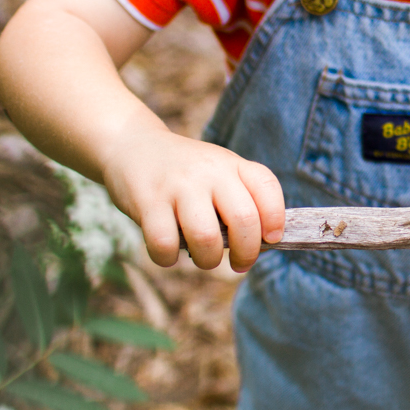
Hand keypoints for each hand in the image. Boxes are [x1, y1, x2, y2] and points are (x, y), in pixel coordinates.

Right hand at [99, 127, 284, 272]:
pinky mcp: (148, 201)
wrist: (133, 145)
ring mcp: (178, 185)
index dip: (276, 220)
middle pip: (243, 220)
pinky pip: (165, 245)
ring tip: (203, 258)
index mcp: (232, 164)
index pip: (267, 188)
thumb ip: (241, 200)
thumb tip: (262, 246)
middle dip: (247, 253)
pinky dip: (168, 259)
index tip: (271, 238)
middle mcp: (209, 171)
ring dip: (209, 260)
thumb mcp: (219, 172)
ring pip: (206, 238)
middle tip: (240, 264)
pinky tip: (169, 252)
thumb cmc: (186, 173)